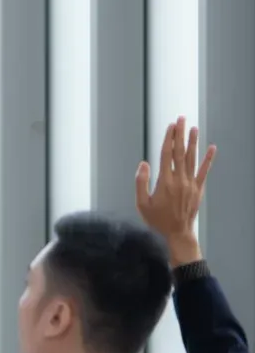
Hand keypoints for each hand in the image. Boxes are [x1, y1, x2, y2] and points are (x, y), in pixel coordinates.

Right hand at [136, 116, 214, 264]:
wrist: (177, 233)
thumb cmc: (156, 219)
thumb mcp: (141, 203)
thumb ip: (140, 182)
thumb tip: (143, 163)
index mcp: (164, 182)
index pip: (166, 155)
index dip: (168, 139)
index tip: (169, 126)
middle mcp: (179, 180)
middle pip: (180, 152)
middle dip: (180, 135)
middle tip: (181, 119)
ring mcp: (191, 183)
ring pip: (192, 158)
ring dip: (193, 142)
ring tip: (193, 128)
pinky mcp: (198, 188)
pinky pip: (204, 171)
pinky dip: (209, 159)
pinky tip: (212, 148)